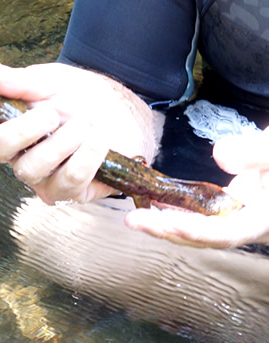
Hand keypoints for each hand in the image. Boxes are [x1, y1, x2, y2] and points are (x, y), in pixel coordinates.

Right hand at [0, 61, 163, 203]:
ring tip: (85, 123)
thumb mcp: (54, 81)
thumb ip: (22, 80)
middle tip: (53, 113)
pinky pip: (67, 180)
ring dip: (61, 143)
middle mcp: (16, 153)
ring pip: (32, 168)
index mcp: (6, 122)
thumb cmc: (84, 97)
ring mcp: (39, 176)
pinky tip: (99, 141)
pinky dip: (85, 157)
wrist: (128, 114)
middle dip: (24, 129)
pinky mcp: (67, 192)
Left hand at [125, 128, 268, 247]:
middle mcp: (249, 225)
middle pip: (205, 236)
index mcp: (264, 219)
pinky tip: (151, 202)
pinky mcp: (226, 208)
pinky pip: (197, 216)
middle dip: (168, 230)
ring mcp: (236, 218)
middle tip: (134, 221)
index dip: (197, 231)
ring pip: (198, 230)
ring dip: (165, 224)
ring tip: (135, 216)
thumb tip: (220, 155)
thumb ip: (257, 153)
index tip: (169, 224)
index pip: (228, 233)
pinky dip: (173, 211)